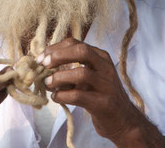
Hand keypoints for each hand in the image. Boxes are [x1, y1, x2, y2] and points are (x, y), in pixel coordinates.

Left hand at [40, 38, 164, 147]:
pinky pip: (79, 96)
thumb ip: (71, 68)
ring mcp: (106, 85)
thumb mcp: (89, 76)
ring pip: (81, 73)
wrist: (123, 120)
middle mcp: (105, 67)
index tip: (41, 57)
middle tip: (44, 65)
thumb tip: (43, 65)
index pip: (76, 43)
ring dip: (59, 78)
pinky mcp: (103, 103)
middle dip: (59, 56)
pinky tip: (56, 97)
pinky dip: (62, 95)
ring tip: (48, 84)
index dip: (55, 48)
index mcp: (100, 56)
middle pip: (81, 51)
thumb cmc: (99, 95)